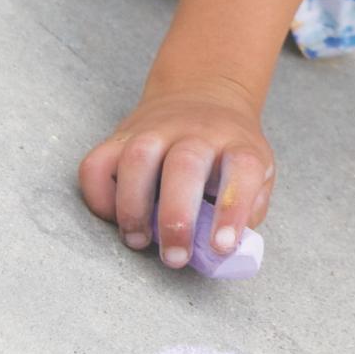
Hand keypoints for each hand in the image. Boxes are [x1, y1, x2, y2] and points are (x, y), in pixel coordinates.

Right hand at [78, 74, 272, 268]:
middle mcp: (197, 133)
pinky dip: (99, 196)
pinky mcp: (121, 137)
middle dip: (176, 217)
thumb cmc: (227, 153)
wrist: (202, 96)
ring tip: (139, 240)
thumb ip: (248, 211)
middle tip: (175, 257)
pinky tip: (114, 216)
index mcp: (237, 144)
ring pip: (137, 157)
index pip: (242, 169)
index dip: (233, 209)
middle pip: (185, 164)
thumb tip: (226, 251)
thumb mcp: (257, 175)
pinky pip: (97, 164)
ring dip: (134, 207)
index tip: (221, 246)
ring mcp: (156, 130)